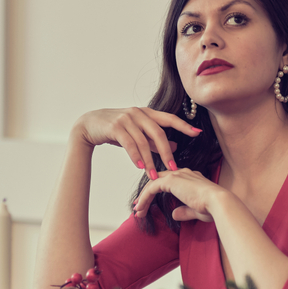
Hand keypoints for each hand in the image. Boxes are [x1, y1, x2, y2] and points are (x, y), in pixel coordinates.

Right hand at [72, 108, 200, 178]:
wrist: (89, 124)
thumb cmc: (116, 130)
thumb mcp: (137, 133)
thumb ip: (154, 140)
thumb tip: (174, 147)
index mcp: (147, 113)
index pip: (169, 118)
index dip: (184, 126)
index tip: (198, 134)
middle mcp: (138, 113)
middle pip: (158, 133)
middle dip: (167, 152)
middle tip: (173, 169)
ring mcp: (126, 119)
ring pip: (143, 141)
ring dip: (149, 160)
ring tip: (153, 175)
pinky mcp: (115, 127)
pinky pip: (129, 143)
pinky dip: (135, 156)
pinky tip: (140, 166)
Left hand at [132, 168, 225, 222]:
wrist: (218, 202)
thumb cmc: (212, 207)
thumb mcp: (195, 210)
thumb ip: (184, 211)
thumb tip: (175, 215)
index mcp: (190, 177)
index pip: (169, 181)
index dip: (157, 191)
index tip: (149, 203)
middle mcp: (183, 173)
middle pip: (158, 180)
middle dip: (147, 193)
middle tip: (138, 206)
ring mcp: (177, 175)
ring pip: (153, 183)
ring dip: (143, 197)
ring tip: (137, 210)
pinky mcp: (171, 181)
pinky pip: (152, 188)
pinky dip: (144, 198)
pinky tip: (140, 207)